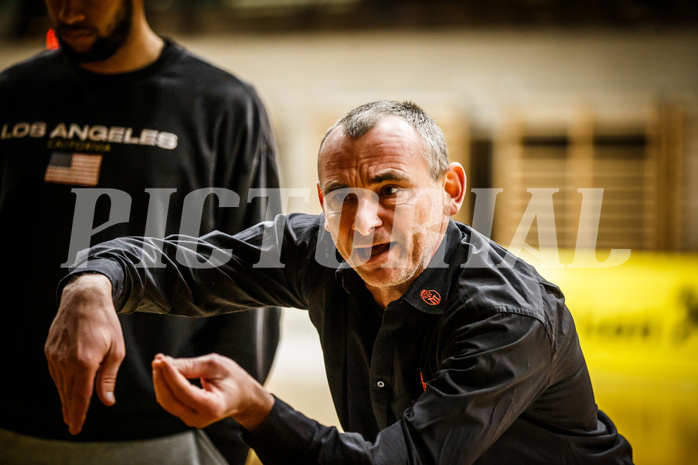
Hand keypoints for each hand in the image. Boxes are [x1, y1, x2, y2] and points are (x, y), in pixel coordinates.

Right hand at [44, 274, 124, 433]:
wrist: (84, 299)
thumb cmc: (106, 323)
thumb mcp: (116, 349)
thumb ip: (108, 377)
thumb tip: (107, 401)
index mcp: (84, 362)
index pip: (80, 396)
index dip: (78, 414)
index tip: (75, 428)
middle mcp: (65, 361)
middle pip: (67, 393)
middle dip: (70, 410)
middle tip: (72, 425)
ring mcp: (54, 356)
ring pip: (60, 384)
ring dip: (65, 398)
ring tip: (69, 412)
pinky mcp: (49, 350)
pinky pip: (55, 372)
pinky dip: (61, 383)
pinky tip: (66, 389)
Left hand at [152, 353, 273, 431]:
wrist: (242, 397)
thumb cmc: (233, 379)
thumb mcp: (216, 366)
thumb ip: (192, 366)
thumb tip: (167, 364)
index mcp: (211, 407)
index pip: (183, 392)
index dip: (170, 374)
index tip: (162, 359)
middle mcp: (199, 418)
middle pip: (170, 400)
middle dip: (161, 378)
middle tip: (158, 359)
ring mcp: (191, 419)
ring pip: (167, 401)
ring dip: (160, 381)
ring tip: (160, 362)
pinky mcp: (186, 415)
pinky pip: (170, 401)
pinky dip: (165, 386)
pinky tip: (165, 371)